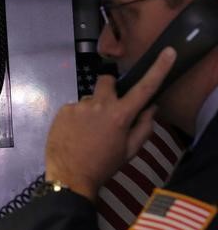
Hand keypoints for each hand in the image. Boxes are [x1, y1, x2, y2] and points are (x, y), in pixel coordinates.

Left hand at [44, 47, 176, 201]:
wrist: (70, 177)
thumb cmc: (104, 165)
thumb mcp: (130, 151)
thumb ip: (144, 127)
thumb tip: (151, 107)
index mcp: (120, 115)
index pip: (143, 88)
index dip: (158, 69)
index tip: (168, 52)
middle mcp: (99, 105)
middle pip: (107, 81)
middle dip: (111, 89)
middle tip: (110, 109)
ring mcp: (78, 106)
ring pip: (90, 99)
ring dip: (93, 109)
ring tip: (89, 132)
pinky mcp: (62, 110)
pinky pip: (75, 108)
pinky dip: (78, 117)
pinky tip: (76, 133)